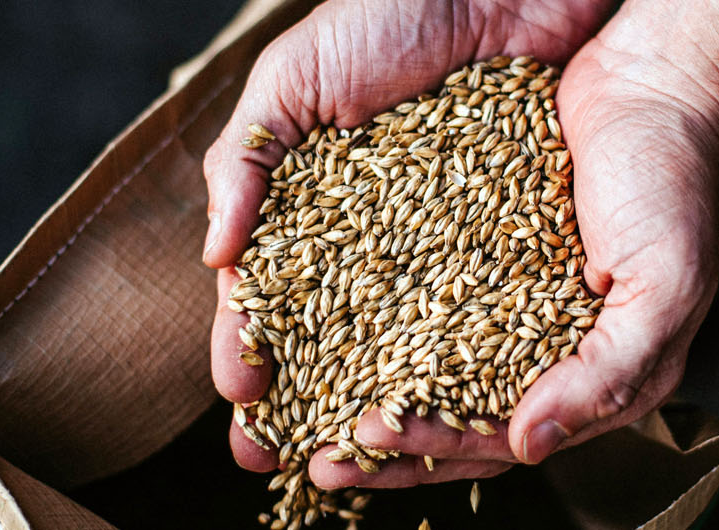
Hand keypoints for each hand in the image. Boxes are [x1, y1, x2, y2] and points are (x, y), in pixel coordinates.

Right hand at [202, 0, 615, 482]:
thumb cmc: (391, 12)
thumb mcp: (295, 75)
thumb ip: (246, 157)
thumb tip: (214, 253)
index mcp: (310, 198)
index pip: (269, 288)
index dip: (248, 344)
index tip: (242, 399)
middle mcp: (372, 230)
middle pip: (330, 332)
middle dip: (303, 398)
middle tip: (282, 459)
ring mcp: (438, 238)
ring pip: (400, 335)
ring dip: (375, 396)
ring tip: (359, 452)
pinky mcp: (504, 235)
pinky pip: (477, 307)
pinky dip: (458, 355)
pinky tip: (447, 401)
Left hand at [332, 1, 718, 485]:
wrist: (658, 84)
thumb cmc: (675, 183)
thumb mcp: (663, 288)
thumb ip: (606, 376)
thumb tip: (531, 444)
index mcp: (600, 377)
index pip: (506, 436)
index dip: (437, 445)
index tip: (371, 437)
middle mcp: (552, 350)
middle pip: (459, 415)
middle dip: (391, 443)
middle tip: (320, 454)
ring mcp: (514, 301)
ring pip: (433, 366)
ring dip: (375, 390)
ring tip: (314, 406)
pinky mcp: (486, 254)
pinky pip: (427, 300)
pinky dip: (383, 320)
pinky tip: (338, 326)